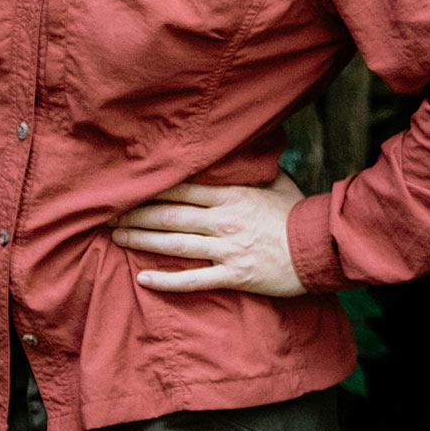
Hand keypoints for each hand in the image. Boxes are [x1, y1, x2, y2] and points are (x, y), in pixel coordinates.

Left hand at [112, 175, 307, 296]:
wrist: (321, 248)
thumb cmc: (299, 213)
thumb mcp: (278, 182)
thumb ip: (254, 169)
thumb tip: (243, 149)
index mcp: (232, 195)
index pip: (182, 187)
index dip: (152, 187)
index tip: (127, 186)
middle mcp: (224, 220)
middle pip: (170, 214)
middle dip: (136, 213)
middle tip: (108, 214)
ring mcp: (227, 250)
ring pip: (175, 244)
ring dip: (142, 240)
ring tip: (116, 237)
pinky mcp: (234, 276)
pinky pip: (193, 280)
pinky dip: (166, 281)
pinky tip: (142, 278)